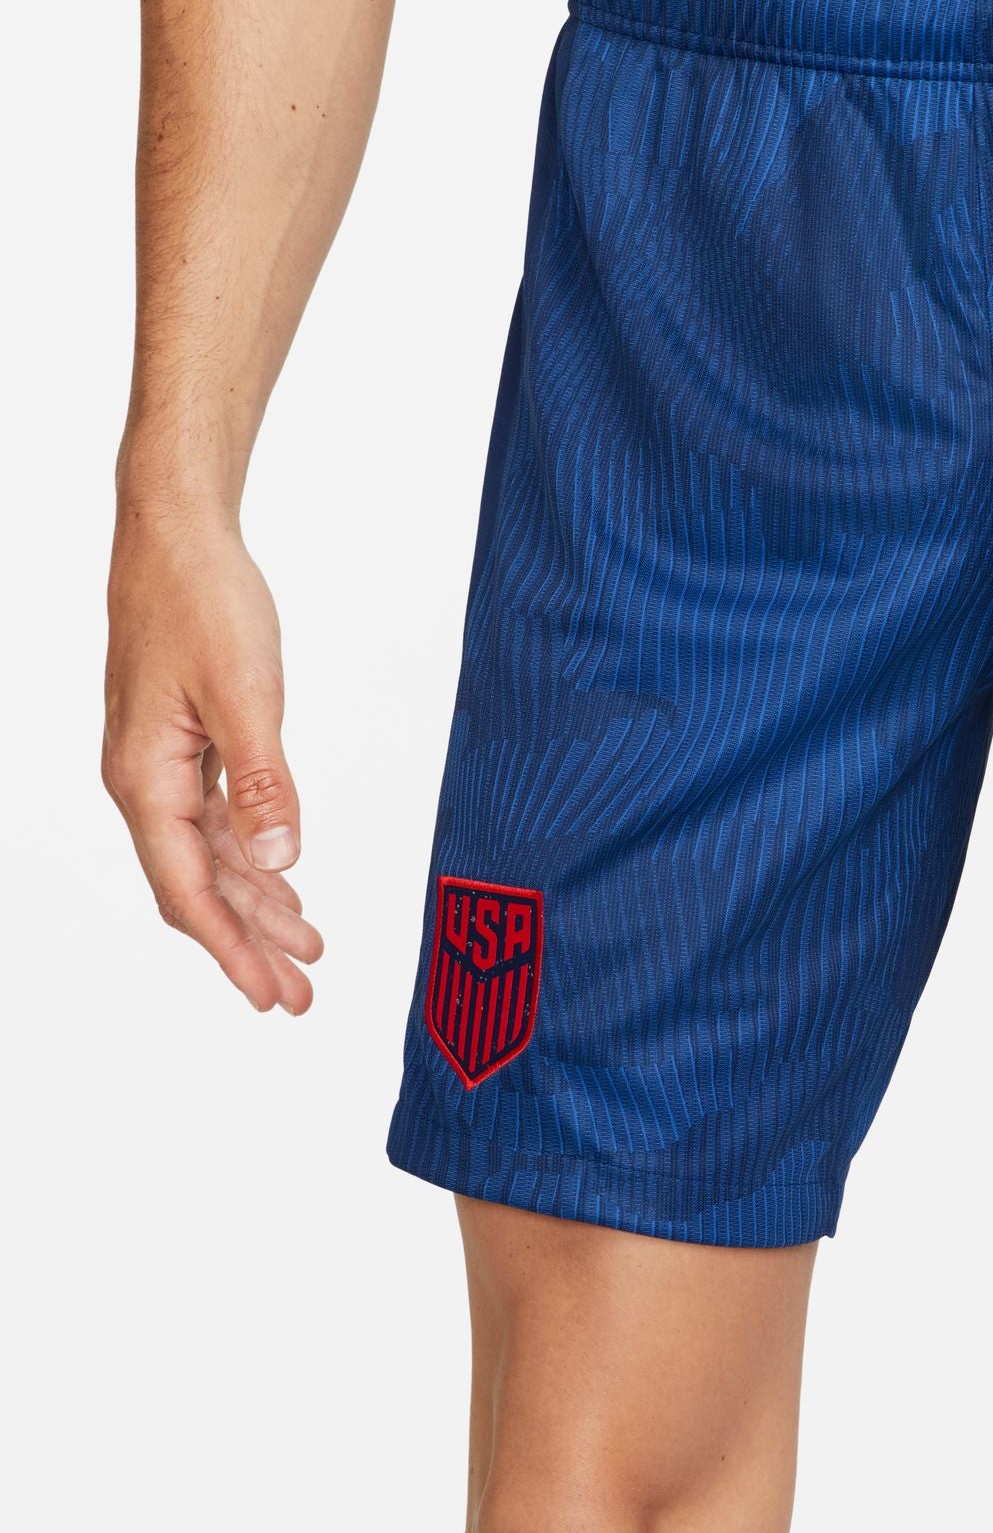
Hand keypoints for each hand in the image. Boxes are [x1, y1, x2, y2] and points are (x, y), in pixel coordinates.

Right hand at [104, 503, 322, 1009]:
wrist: (177, 535)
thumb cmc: (204, 602)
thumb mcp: (246, 692)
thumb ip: (265, 780)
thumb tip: (283, 857)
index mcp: (146, 780)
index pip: (190, 891)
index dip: (231, 951)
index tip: (269, 997)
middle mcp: (144, 782)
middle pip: (199, 889)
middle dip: (250, 945)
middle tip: (302, 996)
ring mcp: (162, 764)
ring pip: (211, 859)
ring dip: (258, 905)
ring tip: (308, 949)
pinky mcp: (185, 742)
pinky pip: (216, 822)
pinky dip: (252, 857)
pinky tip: (284, 880)